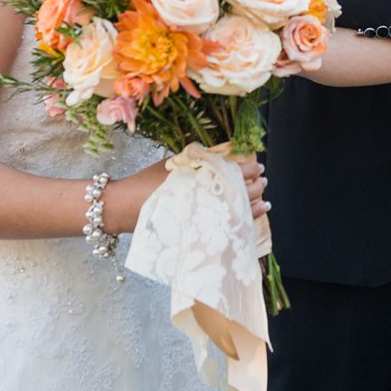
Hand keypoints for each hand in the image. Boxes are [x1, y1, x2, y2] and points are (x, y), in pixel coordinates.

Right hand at [104, 157, 267, 234]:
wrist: (126, 207)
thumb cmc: (149, 182)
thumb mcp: (176, 163)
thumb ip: (201, 160)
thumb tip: (227, 158)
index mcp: (202, 177)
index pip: (235, 172)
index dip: (249, 170)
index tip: (258, 167)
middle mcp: (206, 198)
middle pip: (240, 192)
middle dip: (255, 186)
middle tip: (263, 181)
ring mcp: (203, 217)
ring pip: (239, 212)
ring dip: (254, 205)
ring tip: (264, 201)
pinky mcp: (199, 232)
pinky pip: (228, 228)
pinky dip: (243, 222)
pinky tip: (251, 219)